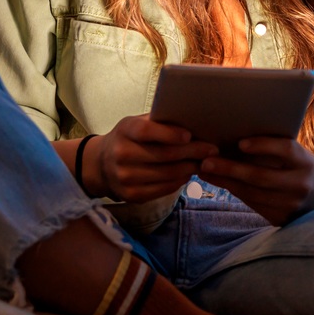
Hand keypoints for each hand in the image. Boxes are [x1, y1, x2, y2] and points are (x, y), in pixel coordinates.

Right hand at [90, 114, 216, 202]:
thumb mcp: (136, 124)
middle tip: (212, 149)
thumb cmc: (128, 138)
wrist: (101, 165)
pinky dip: (180, 180)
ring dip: (190, 167)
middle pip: (164, 155)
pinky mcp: (132, 195)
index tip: (189, 135)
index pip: (147, 131)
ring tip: (205, 161)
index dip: (169, 134)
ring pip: (167, 174)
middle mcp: (122, 154)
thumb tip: (193, 119)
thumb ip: (158, 122)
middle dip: (193, 152)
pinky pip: (164, 189)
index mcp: (124, 131)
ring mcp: (125, 177)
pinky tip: (188, 173)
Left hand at [199, 135, 313, 225]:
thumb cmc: (301, 167)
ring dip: (225, 182)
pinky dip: (235, 192)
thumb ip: (274, 149)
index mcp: (305, 162)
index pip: (286, 150)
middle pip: (262, 177)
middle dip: (230, 169)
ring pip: (252, 194)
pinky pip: (253, 204)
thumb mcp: (296, 155)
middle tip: (206, 162)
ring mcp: (291, 205)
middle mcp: (301, 184)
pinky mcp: (281, 219)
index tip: (240, 143)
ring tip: (205, 171)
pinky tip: (220, 182)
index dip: (264, 146)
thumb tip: (235, 139)